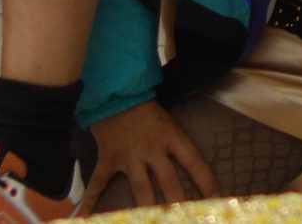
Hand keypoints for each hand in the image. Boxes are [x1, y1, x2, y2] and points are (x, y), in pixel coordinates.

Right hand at [87, 102, 217, 206]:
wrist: (115, 92)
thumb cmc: (145, 108)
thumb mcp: (167, 121)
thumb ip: (176, 144)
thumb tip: (191, 165)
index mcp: (171, 137)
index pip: (195, 162)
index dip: (207, 182)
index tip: (217, 200)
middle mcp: (153, 150)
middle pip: (169, 183)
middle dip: (178, 204)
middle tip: (186, 218)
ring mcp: (130, 157)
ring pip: (141, 190)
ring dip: (147, 210)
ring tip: (153, 222)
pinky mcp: (109, 159)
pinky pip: (99, 182)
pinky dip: (90, 200)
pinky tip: (84, 215)